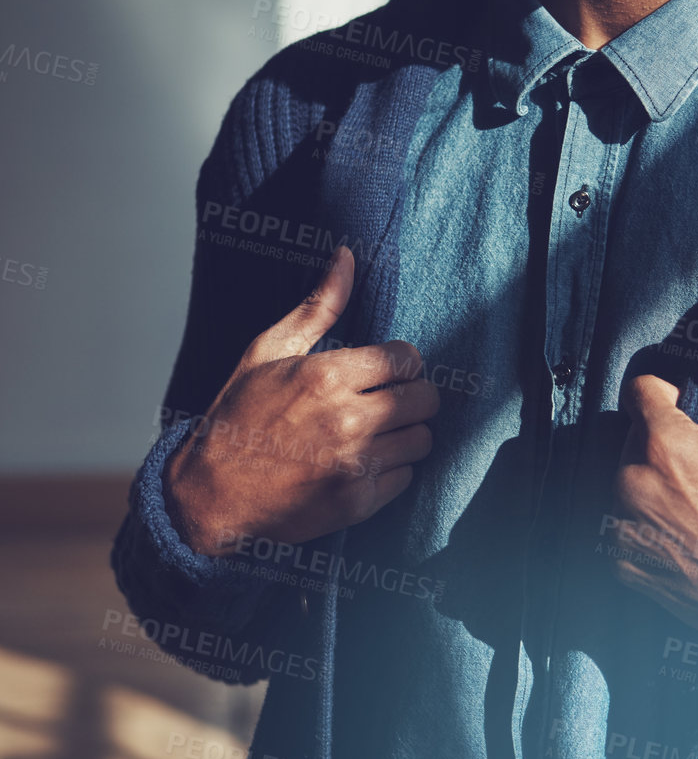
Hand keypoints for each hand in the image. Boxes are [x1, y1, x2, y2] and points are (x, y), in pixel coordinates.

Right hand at [163, 246, 438, 555]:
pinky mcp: (357, 501)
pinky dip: (391, 470)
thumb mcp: (267, 352)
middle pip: (426, 399)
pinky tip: (363, 462)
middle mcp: (348, 419)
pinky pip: (406, 477)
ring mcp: (355, 464)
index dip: (400, 363)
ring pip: (422, 439)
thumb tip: (346, 257)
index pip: (407, 359)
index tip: (385, 371)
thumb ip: (317, 307)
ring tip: (377, 431)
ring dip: (405, 433)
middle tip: (388, 400)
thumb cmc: (237, 416)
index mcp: (328, 376)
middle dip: (412, 395)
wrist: (209, 493)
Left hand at [612, 307, 697, 652]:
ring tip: (692, 499)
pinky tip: (679, 529)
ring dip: (644, 478)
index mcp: (661, 440)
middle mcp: (628, 479)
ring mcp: (618, 524)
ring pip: (618, 477)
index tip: (684, 404)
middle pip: (626, 435)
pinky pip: (614, 521)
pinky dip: (638, 520)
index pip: (638, 388)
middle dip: (656, 439)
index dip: (664, 390)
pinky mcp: (617, 561)